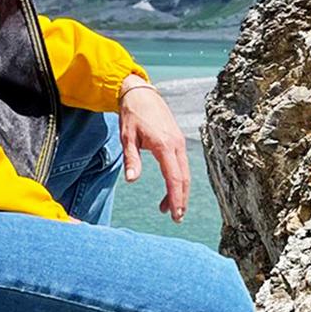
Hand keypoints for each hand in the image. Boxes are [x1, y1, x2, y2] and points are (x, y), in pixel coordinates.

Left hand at [118, 75, 188, 222]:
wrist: (140, 93)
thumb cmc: (131, 114)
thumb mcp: (126, 137)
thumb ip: (131, 159)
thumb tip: (131, 180)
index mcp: (164, 144)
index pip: (173, 177)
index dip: (175, 197)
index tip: (175, 215)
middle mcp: (176, 144)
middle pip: (183, 178)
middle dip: (181, 199)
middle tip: (176, 218)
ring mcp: (179, 142)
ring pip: (184, 172)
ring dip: (179, 191)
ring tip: (169, 208)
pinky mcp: (177, 140)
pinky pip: (182, 164)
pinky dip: (178, 179)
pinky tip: (171, 188)